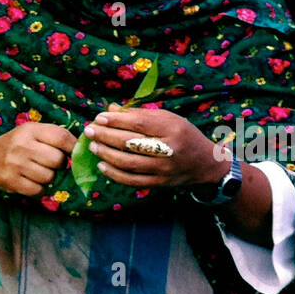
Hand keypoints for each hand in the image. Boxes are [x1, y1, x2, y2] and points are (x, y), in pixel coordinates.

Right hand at [0, 120, 78, 194]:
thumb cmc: (17, 145)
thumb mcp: (32, 132)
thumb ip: (54, 137)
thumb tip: (81, 149)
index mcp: (30, 130)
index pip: (61, 137)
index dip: (73, 147)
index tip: (73, 153)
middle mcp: (22, 146)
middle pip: (57, 160)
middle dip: (58, 164)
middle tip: (48, 163)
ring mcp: (16, 164)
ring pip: (49, 177)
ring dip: (48, 177)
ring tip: (37, 171)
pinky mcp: (12, 181)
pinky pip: (38, 190)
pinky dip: (38, 188)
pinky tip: (30, 180)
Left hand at [81, 106, 227, 190]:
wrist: (205, 164)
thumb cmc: (182, 136)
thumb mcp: (168, 119)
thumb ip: (140, 114)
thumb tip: (111, 110)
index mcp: (173, 128)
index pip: (139, 123)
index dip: (117, 120)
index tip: (99, 117)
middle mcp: (169, 149)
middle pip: (131, 142)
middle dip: (106, 136)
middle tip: (89, 131)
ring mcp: (164, 169)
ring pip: (129, 163)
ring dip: (106, 154)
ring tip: (93, 147)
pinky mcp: (159, 183)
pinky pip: (132, 180)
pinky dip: (114, 174)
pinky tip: (102, 165)